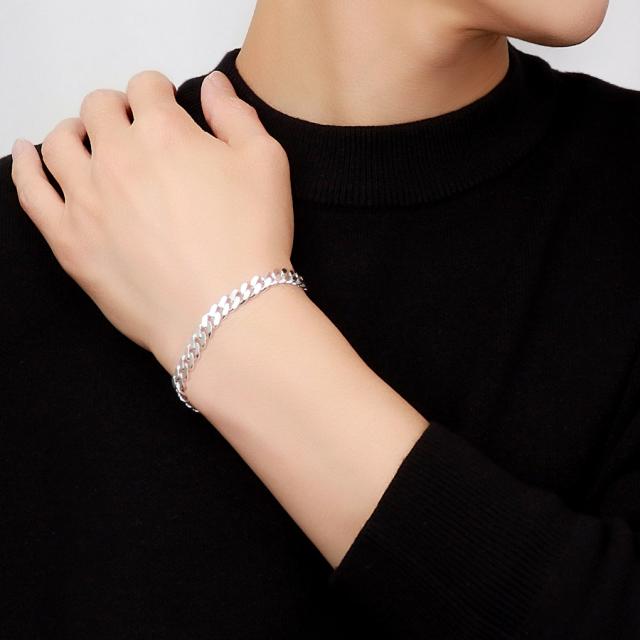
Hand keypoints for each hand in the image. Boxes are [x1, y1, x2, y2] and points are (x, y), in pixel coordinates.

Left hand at [10, 69, 294, 371]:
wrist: (226, 312)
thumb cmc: (250, 241)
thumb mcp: (267, 164)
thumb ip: (236, 116)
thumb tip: (213, 86)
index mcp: (163, 132)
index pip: (146, 88)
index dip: (157, 91)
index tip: (164, 104)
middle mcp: (116, 157)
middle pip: (99, 109)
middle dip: (117, 108)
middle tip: (132, 126)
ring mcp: (86, 199)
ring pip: (60, 143)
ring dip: (75, 131)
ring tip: (89, 141)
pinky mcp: (70, 240)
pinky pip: (31, 192)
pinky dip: (26, 166)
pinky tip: (28, 155)